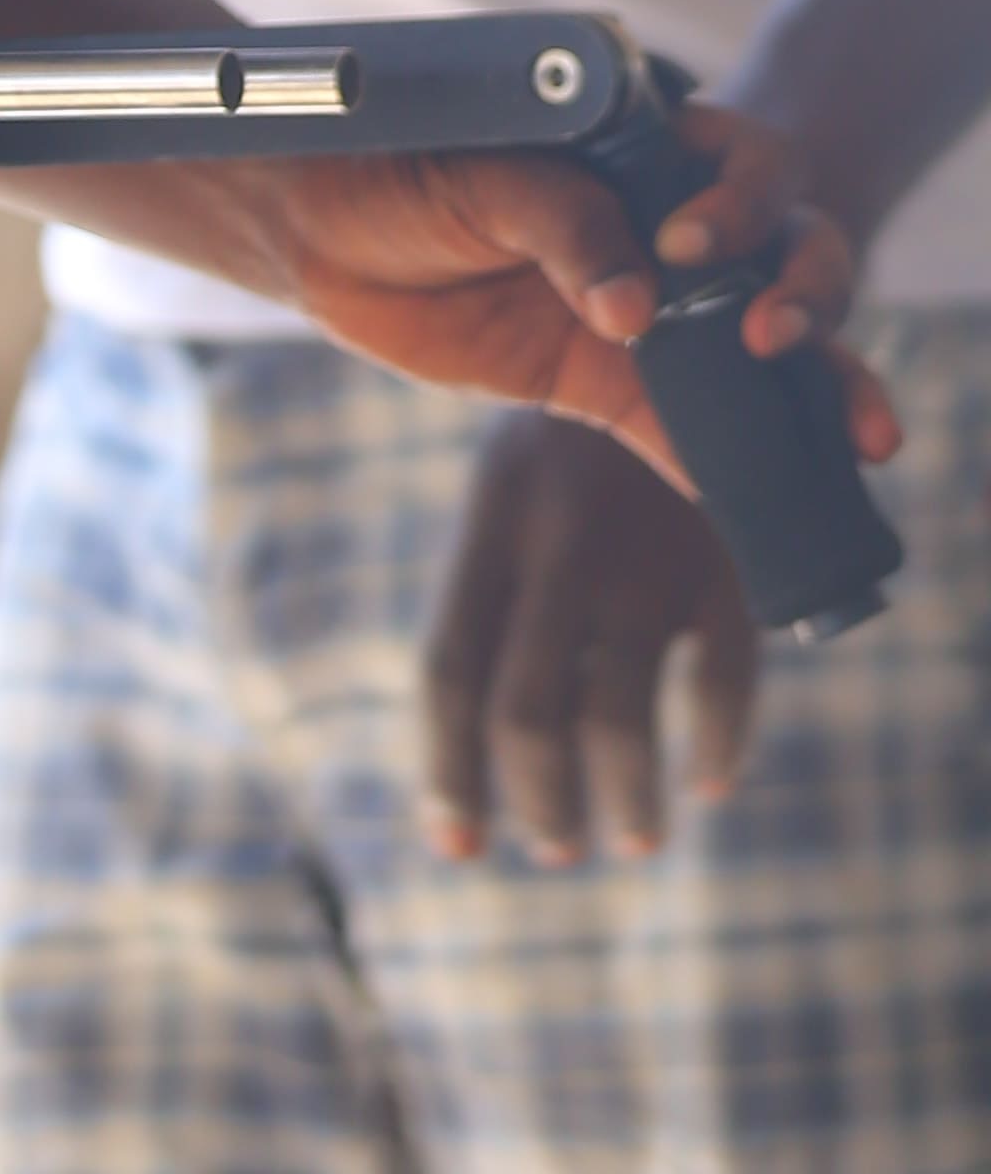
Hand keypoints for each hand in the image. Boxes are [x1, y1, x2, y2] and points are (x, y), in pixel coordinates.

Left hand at [244, 129, 894, 501]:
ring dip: (817, 390)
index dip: (746, 203)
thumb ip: (564, 224)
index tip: (688, 244)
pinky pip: (680, 429)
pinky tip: (756, 503)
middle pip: (785, 257)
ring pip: (757, 353)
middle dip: (814, 297)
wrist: (316, 225)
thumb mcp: (480, 171)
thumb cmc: (397, 161)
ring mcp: (642, 309)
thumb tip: (633, 314)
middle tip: (776, 337)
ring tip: (857, 440)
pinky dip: (720, 464)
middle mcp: (662, 228)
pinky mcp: (601, 381)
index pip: (749, 164)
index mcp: (645, 149)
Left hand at [420, 413, 760, 865]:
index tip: (456, 849)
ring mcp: (643, 553)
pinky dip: (719, 741)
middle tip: (559, 850)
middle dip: (541, 801)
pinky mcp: (725, 558)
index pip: (450, 671)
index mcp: (491, 528)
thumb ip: (504, 598)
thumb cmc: (576, 436)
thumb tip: (478, 744)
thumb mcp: (517, 492)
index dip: (448, 771)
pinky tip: (710, 775)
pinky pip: (723, 680)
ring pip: (618, 714)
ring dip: (626, 797)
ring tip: (636, 837)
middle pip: (527, 709)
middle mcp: (559, 546)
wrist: (681, 322)